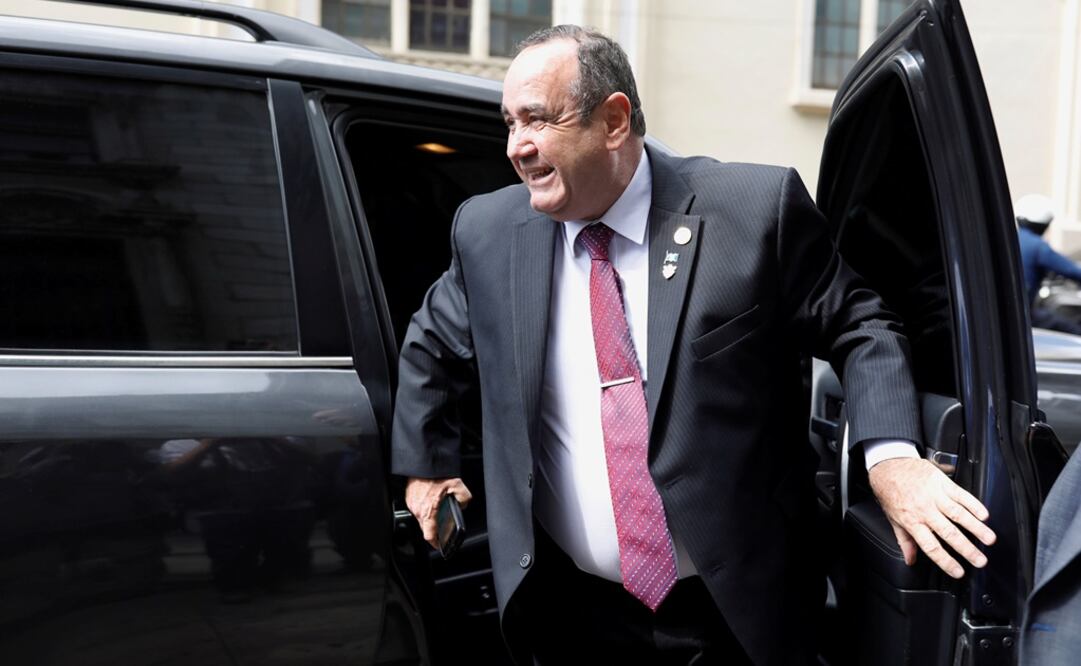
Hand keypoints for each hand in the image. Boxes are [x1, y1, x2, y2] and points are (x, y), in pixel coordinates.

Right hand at [405, 477, 471, 549]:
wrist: (423, 461)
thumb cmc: (436, 472)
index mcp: (428, 510)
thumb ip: (464, 499)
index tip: (439, 545)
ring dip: (429, 516)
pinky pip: (417, 507)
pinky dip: (425, 507)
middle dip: (434, 528)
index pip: (429, 534)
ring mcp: (412, 503)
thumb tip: (463, 504)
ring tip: (439, 510)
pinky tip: (432, 500)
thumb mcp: (458, 485)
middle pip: (425, 527)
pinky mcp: (409, 497)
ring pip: (421, 517)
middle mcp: (417, 509)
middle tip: (442, 526)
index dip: (435, 542)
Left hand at [868, 457, 996, 578]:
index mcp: (912, 522)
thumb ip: (905, 540)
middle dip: (967, 549)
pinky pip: (961, 494)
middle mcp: (924, 510)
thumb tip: (910, 560)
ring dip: (976, 528)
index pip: (931, 547)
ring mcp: (934, 495)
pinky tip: (984, 514)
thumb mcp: (893, 518)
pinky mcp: (941, 482)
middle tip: (981, 560)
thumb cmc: (890, 492)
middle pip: (949, 533)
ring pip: (958, 514)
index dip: (946, 561)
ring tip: (989, 539)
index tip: (958, 571)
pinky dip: (974, 504)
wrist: (887, 465)